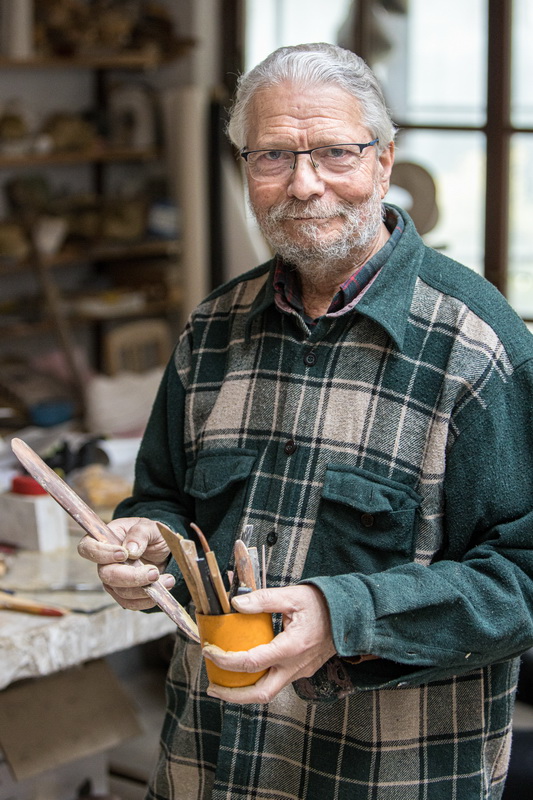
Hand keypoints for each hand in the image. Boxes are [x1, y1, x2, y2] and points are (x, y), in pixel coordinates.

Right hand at [77, 517, 174, 609]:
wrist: (163, 548)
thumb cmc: (151, 534)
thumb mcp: (149, 526)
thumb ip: (140, 533)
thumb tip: (131, 550)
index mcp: (106, 539)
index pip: (88, 548)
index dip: (101, 554)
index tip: (123, 554)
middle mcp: (105, 561)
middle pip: (106, 575)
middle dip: (131, 577)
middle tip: (154, 573)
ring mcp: (113, 578)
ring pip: (120, 591)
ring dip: (144, 590)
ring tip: (167, 580)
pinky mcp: (123, 592)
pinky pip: (130, 602)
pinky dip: (147, 600)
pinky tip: (162, 590)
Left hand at [204, 584, 335, 703]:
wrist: (351, 615)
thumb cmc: (323, 603)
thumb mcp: (293, 595)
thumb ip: (263, 599)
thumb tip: (236, 603)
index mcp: (292, 647)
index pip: (252, 663)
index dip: (226, 660)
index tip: (210, 651)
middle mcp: (296, 665)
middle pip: (261, 694)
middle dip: (233, 696)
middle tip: (212, 688)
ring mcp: (300, 671)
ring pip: (269, 691)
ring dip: (244, 691)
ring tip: (223, 682)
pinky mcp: (302, 670)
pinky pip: (276, 682)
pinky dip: (258, 680)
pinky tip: (246, 671)